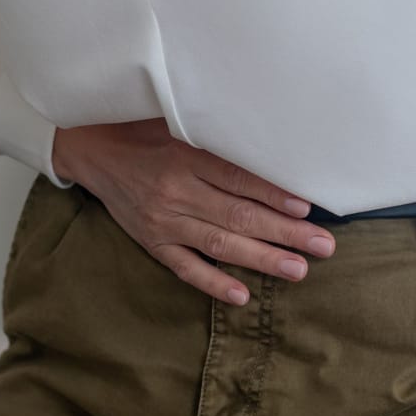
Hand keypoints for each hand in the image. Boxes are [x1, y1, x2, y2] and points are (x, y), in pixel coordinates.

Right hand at [51, 120, 337, 305]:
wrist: (92, 150)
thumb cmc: (144, 131)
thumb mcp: (178, 121)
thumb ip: (217, 133)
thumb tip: (270, 139)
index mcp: (186, 156)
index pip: (238, 179)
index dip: (273, 194)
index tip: (306, 207)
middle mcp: (176, 191)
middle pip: (238, 216)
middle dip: (285, 233)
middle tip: (323, 246)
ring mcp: (163, 221)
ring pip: (219, 244)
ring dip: (261, 258)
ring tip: (298, 270)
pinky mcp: (153, 242)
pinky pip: (185, 268)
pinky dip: (213, 282)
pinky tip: (242, 294)